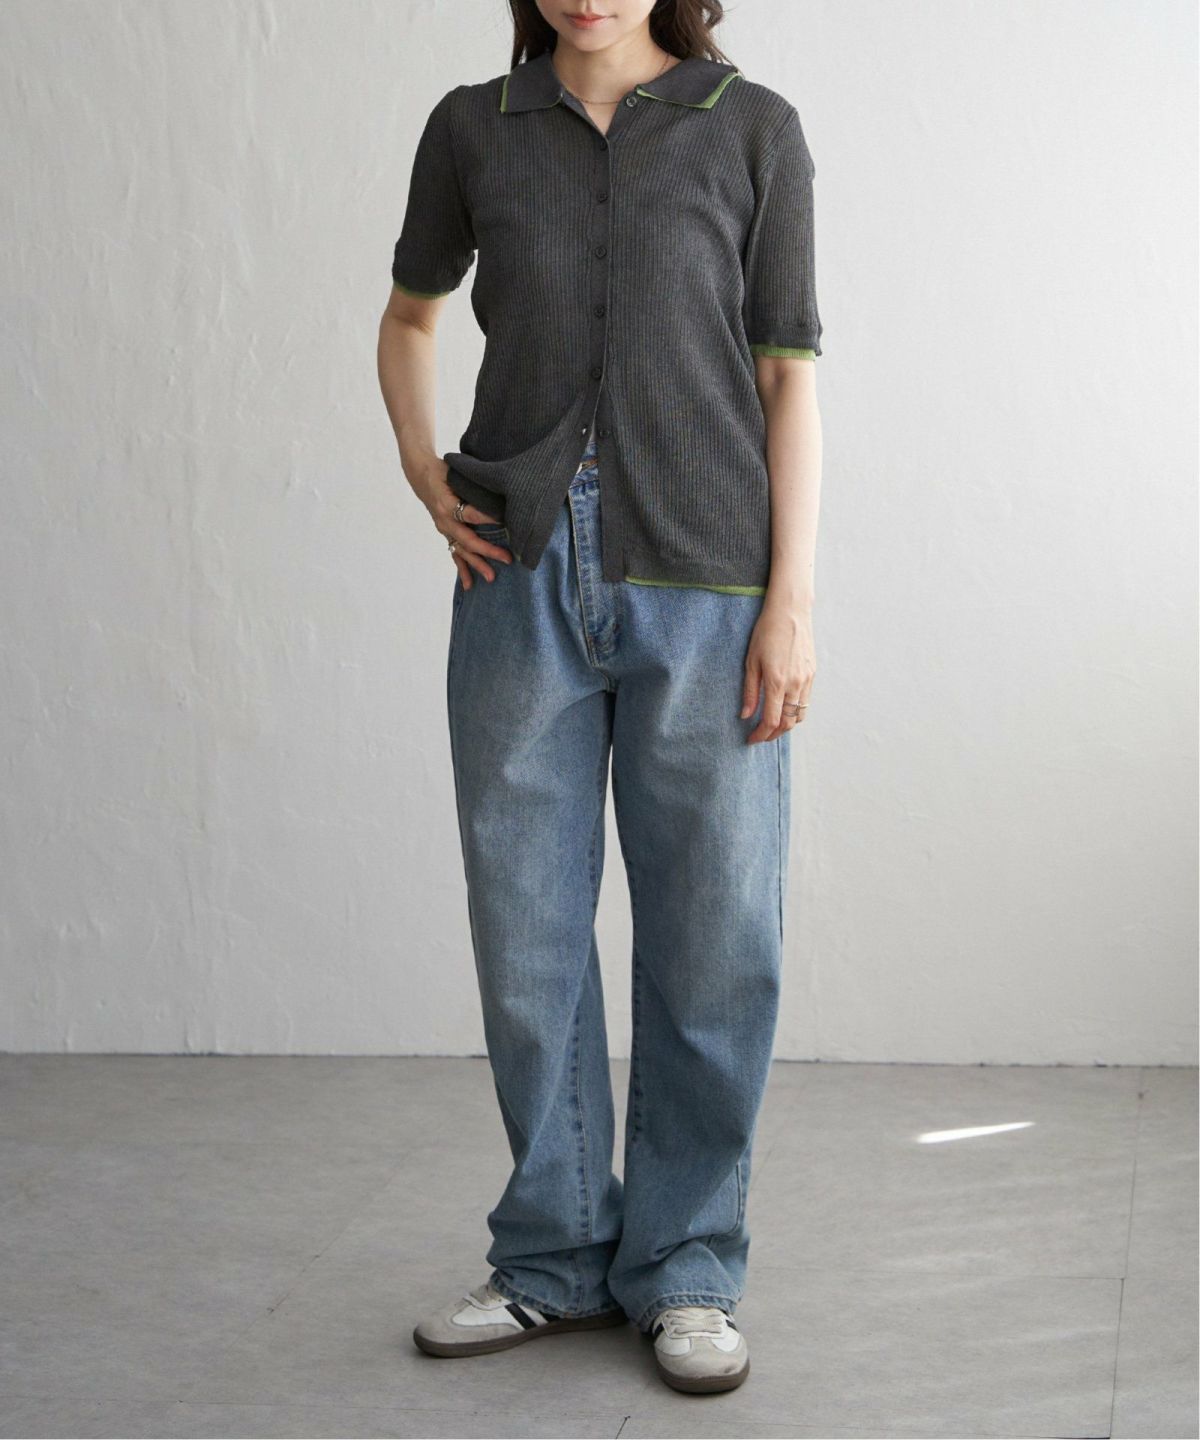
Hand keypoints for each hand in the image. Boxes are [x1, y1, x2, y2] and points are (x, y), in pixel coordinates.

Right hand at [415, 459, 511, 587]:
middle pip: (468, 539)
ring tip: (491, 578)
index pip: (470, 514)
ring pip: (462, 551)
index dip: (487, 519)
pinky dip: (463, 569)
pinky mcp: (446, 534)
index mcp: (446, 503)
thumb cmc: (443, 470)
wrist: (420, 474)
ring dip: (477, 565)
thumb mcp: (456, 472)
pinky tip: (470, 584)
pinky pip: (455, 554)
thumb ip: (472, 483)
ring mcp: (444, 529)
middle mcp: (444, 519)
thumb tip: (499, 489)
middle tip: (507, 559)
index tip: (506, 523)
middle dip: (488, 551)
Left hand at [740, 600, 814, 742]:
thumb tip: (746, 715)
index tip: (751, 739)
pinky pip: (806, 701)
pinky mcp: (812, 673)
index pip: (771, 720)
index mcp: (777, 682)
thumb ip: (750, 691)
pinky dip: (795, 711)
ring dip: (786, 725)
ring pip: (799, 715)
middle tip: (761, 736)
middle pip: (787, 723)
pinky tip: (784, 708)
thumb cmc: (766, 633)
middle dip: (773, 734)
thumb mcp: (751, 661)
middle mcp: (795, 684)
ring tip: (772, 725)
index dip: (761, 735)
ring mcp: (806, 679)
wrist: (790, 611)